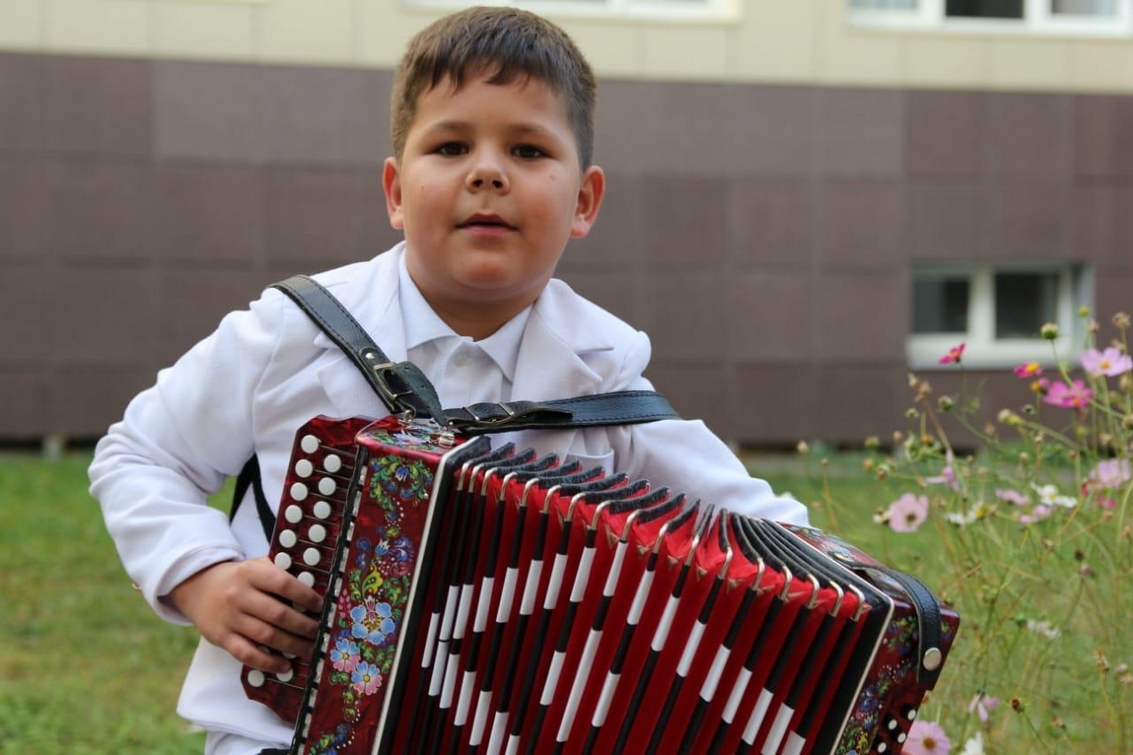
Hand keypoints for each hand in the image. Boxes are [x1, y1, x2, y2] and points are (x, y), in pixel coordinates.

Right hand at [169, 557, 323, 672]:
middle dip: (305, 626)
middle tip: (321, 633)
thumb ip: (281, 572)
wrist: (199, 588)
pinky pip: (247, 654)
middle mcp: (239, 595)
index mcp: (251, 573)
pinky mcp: (222, 638)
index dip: (305, 596)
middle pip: (278, 614)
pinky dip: (268, 662)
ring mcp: (230, 618)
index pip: (283, 584)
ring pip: (266, 636)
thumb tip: (315, 585)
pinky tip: (285, 665)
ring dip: (293, 645)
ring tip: (311, 650)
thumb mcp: (257, 566)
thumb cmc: (240, 578)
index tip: (321, 606)